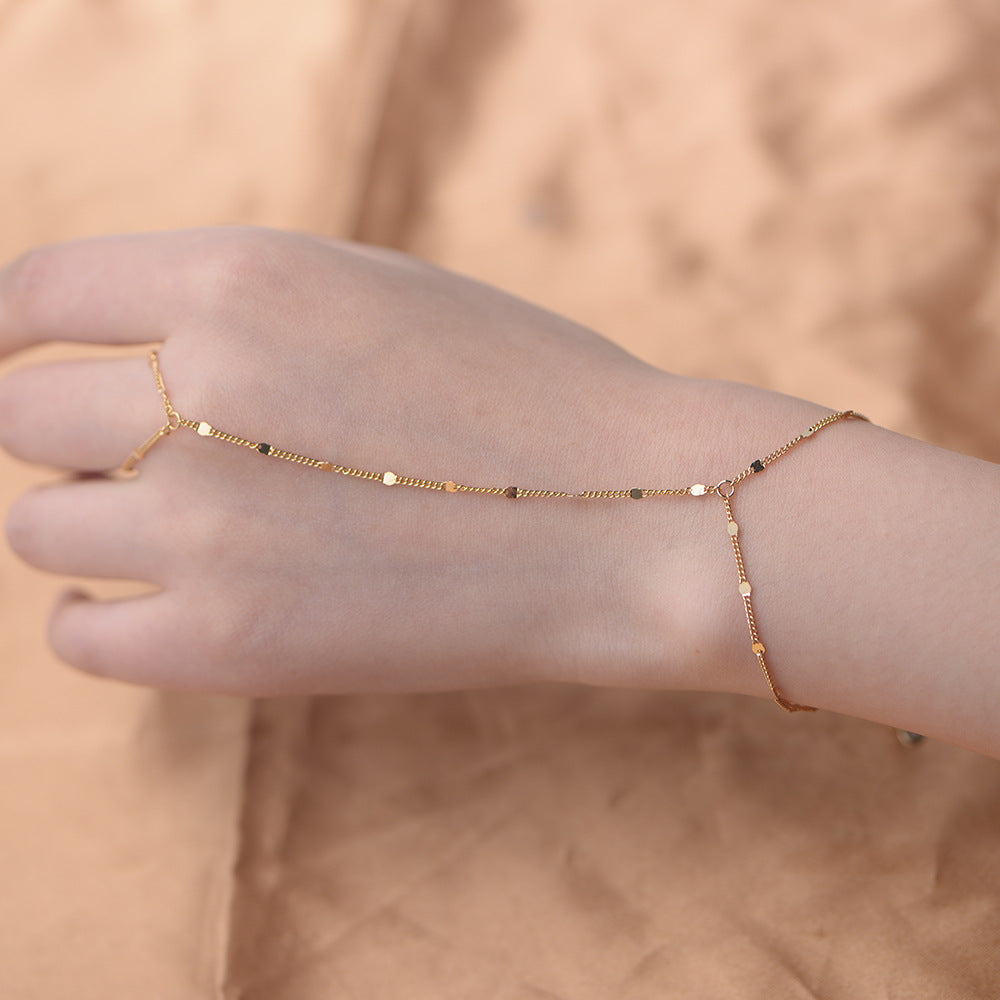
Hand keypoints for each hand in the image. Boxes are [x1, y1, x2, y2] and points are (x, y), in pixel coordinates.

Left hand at [0, 228, 707, 694]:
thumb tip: (125, 353)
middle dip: (75, 433)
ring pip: (41, 525)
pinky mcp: (227, 645)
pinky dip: (106, 612)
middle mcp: (195, 394)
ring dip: (96, 522)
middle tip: (158, 456)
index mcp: (240, 281)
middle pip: (24, 417)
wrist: (629, 519)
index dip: (14, 329)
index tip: (24, 359)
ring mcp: (201, 529)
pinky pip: (78, 631)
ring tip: (194, 528)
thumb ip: (233, 307)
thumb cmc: (525, 394)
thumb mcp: (375, 291)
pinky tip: (176, 597)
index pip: (33, 292)